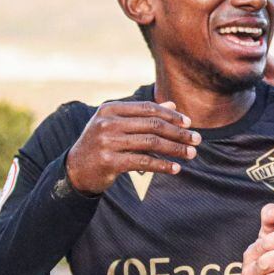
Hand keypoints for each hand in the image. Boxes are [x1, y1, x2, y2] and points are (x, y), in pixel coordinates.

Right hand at [65, 101, 199, 194]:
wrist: (76, 169)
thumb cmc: (102, 144)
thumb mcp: (118, 125)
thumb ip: (144, 115)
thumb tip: (173, 104)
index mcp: (110, 109)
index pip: (148, 108)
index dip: (171, 115)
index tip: (189, 123)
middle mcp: (107, 122)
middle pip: (153, 125)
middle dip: (179, 132)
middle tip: (197, 139)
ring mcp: (107, 142)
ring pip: (151, 143)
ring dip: (175, 149)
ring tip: (191, 154)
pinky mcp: (109, 161)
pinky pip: (144, 162)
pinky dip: (163, 165)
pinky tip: (176, 168)